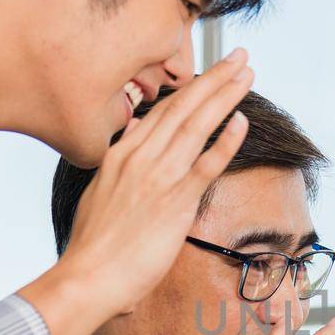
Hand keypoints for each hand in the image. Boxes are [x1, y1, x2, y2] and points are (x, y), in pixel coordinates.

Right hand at [20, 50, 254, 334]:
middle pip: (183, 107)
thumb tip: (132, 138)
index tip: (211, 73)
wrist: (87, 278)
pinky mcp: (174, 202)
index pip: (161, 112)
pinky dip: (227, 140)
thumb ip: (120, 166)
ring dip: (225, 95)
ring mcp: (157, 177)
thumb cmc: (94, 248)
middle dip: (214, 78)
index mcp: (121, 155)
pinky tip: (243, 120)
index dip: (190, 89)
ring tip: (247, 73)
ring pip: (196, 125)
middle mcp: (139, 157)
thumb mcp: (100, 195)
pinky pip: (206, 164)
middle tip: (239, 56)